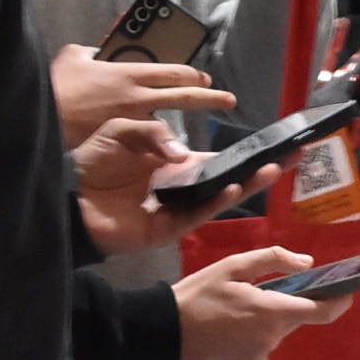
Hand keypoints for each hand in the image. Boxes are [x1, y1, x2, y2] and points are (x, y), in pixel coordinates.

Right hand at [52, 47, 235, 147]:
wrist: (41, 122)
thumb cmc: (57, 88)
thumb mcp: (75, 57)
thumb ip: (96, 52)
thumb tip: (104, 48)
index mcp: (130, 73)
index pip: (173, 72)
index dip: (192, 74)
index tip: (204, 77)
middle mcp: (139, 98)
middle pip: (184, 96)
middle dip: (209, 97)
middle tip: (227, 100)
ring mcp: (133, 123)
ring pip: (171, 124)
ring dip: (189, 127)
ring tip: (208, 131)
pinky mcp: (123, 145)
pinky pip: (149, 145)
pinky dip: (163, 148)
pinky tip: (175, 153)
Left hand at [72, 121, 275, 252]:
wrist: (66, 197)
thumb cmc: (92, 163)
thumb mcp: (122, 131)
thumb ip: (154, 134)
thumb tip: (183, 154)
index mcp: (174, 164)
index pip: (217, 159)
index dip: (244, 153)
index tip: (273, 145)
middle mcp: (182, 187)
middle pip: (228, 178)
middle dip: (260, 169)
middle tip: (292, 158)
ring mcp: (176, 209)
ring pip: (218, 197)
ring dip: (247, 185)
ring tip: (273, 170)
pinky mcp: (165, 228)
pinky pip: (195, 215)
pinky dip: (215, 202)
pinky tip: (233, 187)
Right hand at [176, 248, 347, 359]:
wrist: (164, 330)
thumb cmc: (199, 293)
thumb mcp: (233, 266)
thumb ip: (273, 259)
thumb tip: (308, 264)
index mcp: (270, 311)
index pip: (321, 312)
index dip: (339, 302)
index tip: (349, 291)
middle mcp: (270, 340)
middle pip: (293, 319)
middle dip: (283, 305)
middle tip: (255, 293)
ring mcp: (258, 359)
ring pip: (274, 334)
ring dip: (264, 322)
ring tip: (233, 312)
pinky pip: (259, 350)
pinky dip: (251, 339)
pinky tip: (227, 331)